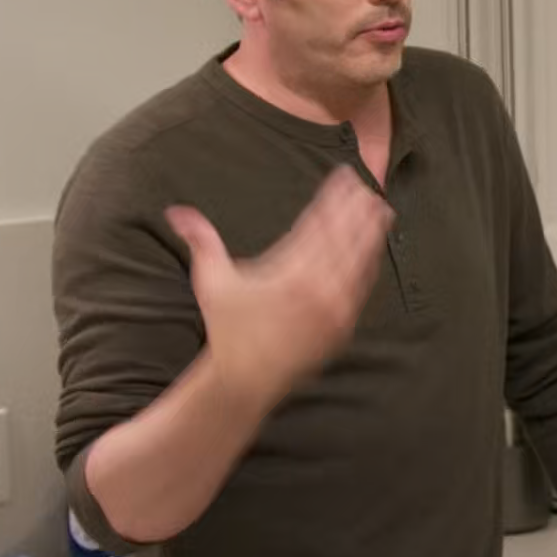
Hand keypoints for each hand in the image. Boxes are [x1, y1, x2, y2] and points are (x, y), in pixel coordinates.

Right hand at [165, 166, 392, 402]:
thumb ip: (200, 241)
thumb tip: (176, 211)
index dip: (333, 198)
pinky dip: (368, 265)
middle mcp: (316, 291)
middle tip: (367, 184)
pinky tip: (372, 250)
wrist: (244, 380)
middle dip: (356, 209)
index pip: (317, 225)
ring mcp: (334, 310)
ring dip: (371, 232)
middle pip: (344, 238)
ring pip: (359, 262)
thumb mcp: (212, 282)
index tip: (343, 176)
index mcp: (288, 274)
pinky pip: (361, 289)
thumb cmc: (227, 329)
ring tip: (380, 207)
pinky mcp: (342, 327)